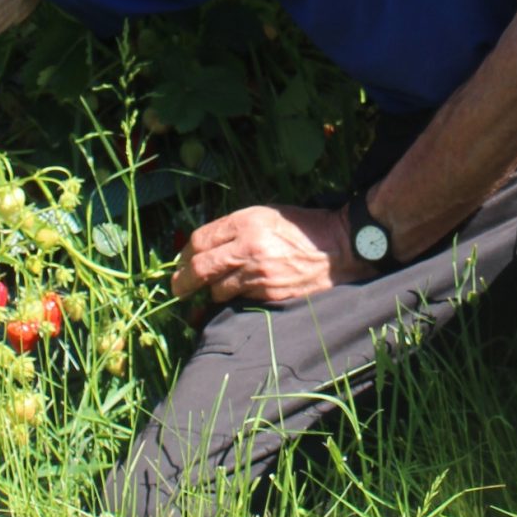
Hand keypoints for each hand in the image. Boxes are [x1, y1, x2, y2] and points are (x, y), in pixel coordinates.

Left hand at [170, 202, 355, 306]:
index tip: (182, 263)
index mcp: (246, 221)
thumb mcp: (266, 215)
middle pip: (200, 267)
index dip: (185, 254)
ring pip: (216, 289)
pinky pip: (238, 300)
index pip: (200, 240)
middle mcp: (248, 246)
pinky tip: (239, 294)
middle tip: (179, 288)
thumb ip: (234, 228)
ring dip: (213, 291)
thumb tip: (202, 248)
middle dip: (183, 281)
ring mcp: (258, 273)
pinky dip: (234, 298)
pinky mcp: (268, 294)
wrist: (338, 247)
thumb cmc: (301, 228)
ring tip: (217, 288)